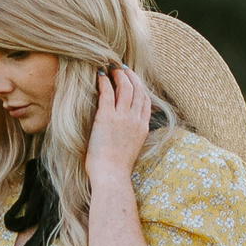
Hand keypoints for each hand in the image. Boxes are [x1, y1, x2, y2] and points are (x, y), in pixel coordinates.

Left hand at [87, 65, 152, 182]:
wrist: (111, 176)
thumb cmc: (116, 169)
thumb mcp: (132, 149)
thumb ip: (131, 136)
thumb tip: (125, 132)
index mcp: (143, 128)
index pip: (145, 100)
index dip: (140, 86)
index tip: (133, 78)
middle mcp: (135, 120)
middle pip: (138, 90)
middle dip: (130, 76)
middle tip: (122, 68)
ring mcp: (122, 118)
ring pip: (125, 88)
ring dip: (119, 75)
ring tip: (111, 68)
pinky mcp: (106, 118)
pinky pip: (107, 93)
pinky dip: (104, 82)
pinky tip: (100, 75)